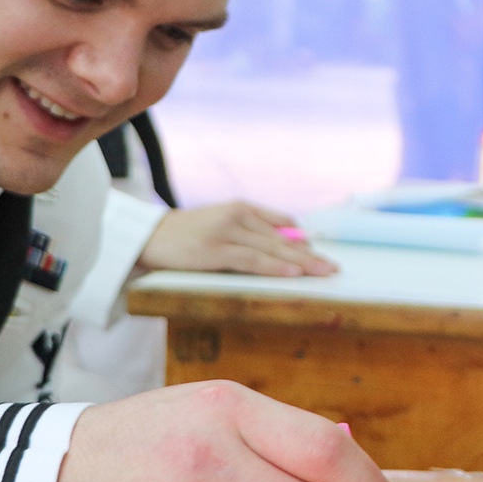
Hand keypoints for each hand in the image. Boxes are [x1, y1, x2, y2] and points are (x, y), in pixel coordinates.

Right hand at [138, 202, 337, 276]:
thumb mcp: (221, 224)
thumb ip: (249, 231)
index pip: (283, 223)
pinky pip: (251, 260)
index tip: (323, 254)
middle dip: (310, 255)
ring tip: (322, 272)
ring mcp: (227, 232)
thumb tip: (285, 247)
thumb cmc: (187, 235)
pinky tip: (292, 273)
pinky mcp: (215, 250)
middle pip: (282, 238)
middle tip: (333, 267)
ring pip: (272, 249)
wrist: (149, 237)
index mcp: (242, 208)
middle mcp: (238, 215)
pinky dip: (274, 267)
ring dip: (300, 262)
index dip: (304, 240)